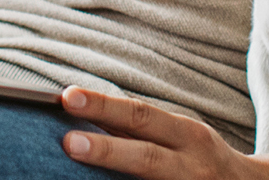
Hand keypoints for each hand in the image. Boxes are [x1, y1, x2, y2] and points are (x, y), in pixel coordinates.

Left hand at [60, 87, 260, 178]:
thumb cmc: (200, 158)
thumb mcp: (180, 135)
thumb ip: (138, 127)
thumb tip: (83, 110)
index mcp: (188, 136)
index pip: (141, 115)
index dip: (104, 106)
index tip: (67, 97)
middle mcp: (191, 166)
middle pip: (146, 157)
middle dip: (107, 150)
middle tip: (68, 142)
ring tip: (70, 175)